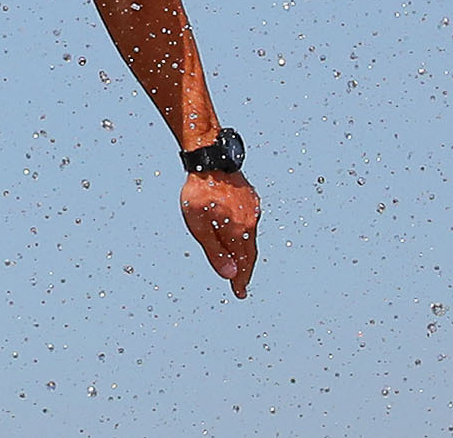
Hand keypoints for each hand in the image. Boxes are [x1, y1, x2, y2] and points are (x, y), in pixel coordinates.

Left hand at [181, 170, 259, 296]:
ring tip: (240, 265)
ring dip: (246, 253)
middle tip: (241, 285)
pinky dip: (246, 235)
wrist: (210, 160)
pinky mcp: (251, 198)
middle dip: (245, 271)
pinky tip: (241, 236)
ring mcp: (252, 209)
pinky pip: (251, 222)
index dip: (240, 280)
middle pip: (249, 253)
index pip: (243, 263)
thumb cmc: (200, 193)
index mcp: (238, 231)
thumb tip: (230, 275)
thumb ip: (215, 252)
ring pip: (251, 237)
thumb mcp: (200, 227)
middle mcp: (250, 222)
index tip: (239, 293)